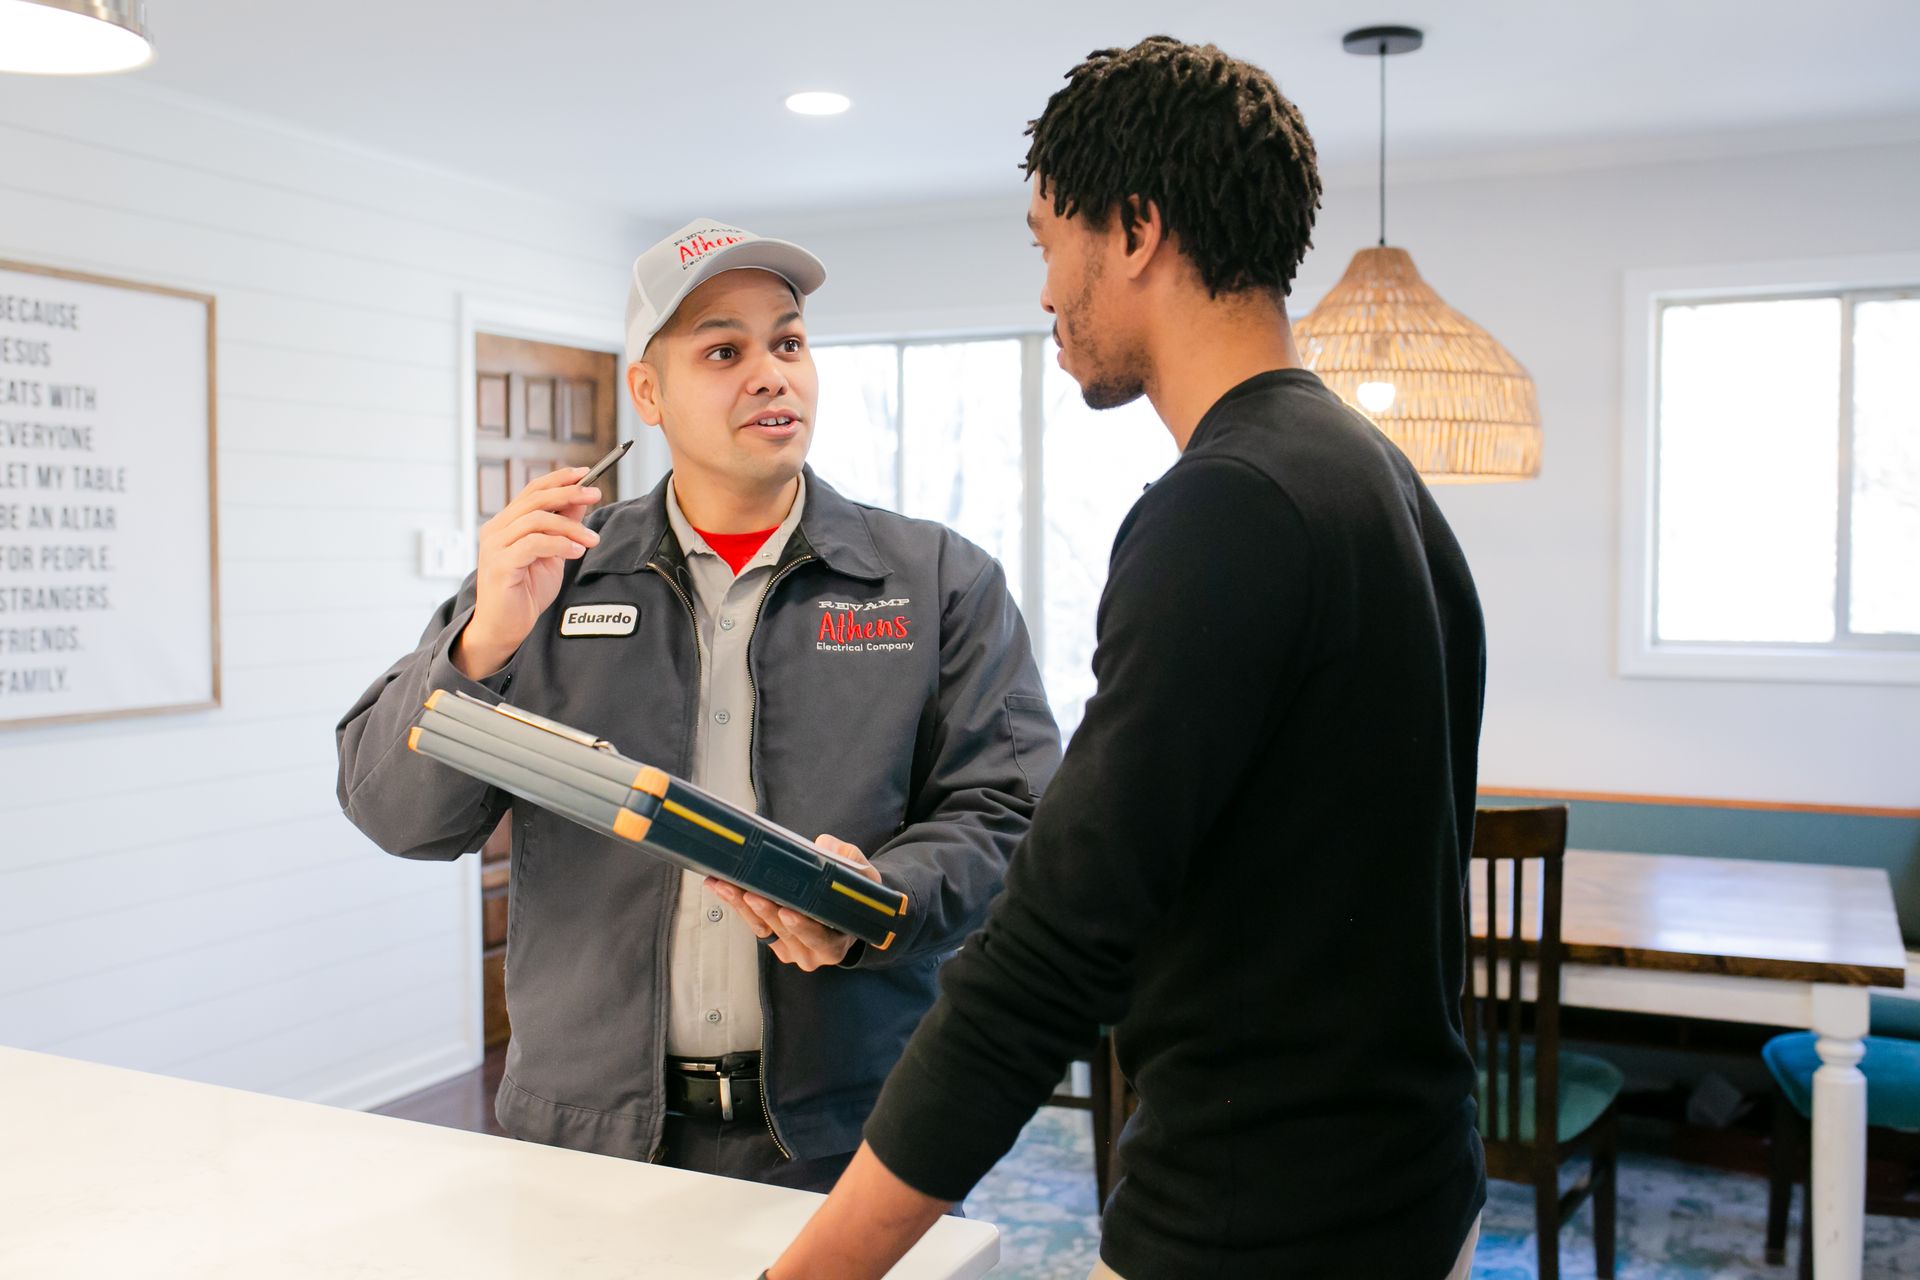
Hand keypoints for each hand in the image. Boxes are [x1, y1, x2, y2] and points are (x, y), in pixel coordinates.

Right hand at [453, 467, 601, 677]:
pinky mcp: (500, 565)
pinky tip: (575, 552)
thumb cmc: (525, 592)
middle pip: (535, 499)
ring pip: (536, 520)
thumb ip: (562, 527)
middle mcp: (496, 530)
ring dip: (571, 527)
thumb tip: (580, 499)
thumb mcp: (552, 554)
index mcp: (506, 524)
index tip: (586, 474)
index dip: (559, 479)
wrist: (505, 628)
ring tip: (591, 540)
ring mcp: (494, 547)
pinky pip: (533, 544)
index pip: (532, 490)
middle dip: (569, 494)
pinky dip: (559, 544)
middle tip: (596, 495)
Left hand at [705, 834, 882, 970]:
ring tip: (726, 885)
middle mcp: (811, 953)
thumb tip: (824, 844)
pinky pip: (753, 924)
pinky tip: (722, 887)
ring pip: (763, 928)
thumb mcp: (863, 879)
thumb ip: (849, 860)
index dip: (802, 926)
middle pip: (784, 931)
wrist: (846, 916)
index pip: (818, 937)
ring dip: (742, 905)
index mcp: (836, 944)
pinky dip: (737, 904)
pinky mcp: (772, 941)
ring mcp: (789, 950)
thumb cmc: (854, 898)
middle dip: (765, 909)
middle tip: (748, 892)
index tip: (787, 911)